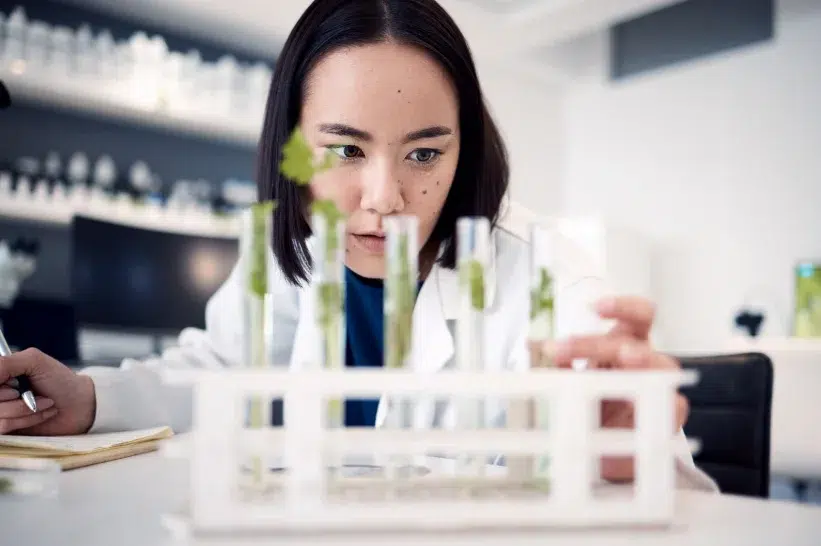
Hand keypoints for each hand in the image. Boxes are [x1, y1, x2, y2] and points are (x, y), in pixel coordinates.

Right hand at [0, 348, 95, 434]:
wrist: (80, 405)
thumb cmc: (60, 380)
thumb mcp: (35, 361)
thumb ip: (7, 362)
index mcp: (0, 375)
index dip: (0, 386)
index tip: (15, 385)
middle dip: (14, 398)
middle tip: (31, 392)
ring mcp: (0, 412)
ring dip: (24, 409)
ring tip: (43, 402)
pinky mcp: (6, 431)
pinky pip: (3, 427)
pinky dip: (26, 419)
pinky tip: (41, 414)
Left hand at [549, 296, 688, 481]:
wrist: (612, 453)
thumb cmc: (598, 410)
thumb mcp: (574, 385)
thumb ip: (561, 369)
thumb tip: (540, 353)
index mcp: (625, 346)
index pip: (635, 317)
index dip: (621, 307)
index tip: (596, 308)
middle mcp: (645, 361)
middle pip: (633, 340)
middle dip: (595, 344)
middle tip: (564, 350)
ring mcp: (662, 385)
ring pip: (660, 364)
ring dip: (638, 360)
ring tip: (623, 359)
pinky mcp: (671, 413)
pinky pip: (674, 402)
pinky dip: (657, 399)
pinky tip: (637, 401)